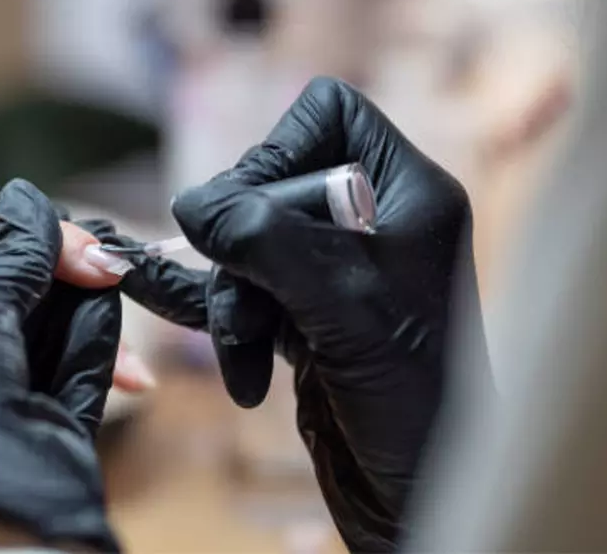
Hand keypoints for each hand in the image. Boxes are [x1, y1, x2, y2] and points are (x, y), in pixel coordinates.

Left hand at [0, 179, 119, 550]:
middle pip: (16, 247)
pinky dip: (51, 341)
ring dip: (76, 315)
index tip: (89, 263)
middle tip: (129, 302)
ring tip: (127, 366)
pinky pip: (9, 318)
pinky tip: (84, 375)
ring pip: (23, 284)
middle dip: (78, 268)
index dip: (37, 236)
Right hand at [118, 77, 492, 550]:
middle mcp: (371, 221)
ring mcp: (335, 270)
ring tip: (241, 355)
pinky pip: (243, 291)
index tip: (251, 210)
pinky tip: (195, 334)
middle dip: (241, 252)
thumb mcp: (338, 300)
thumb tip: (191, 203)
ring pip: (246, 246)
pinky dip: (221, 319)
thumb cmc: (410, 397)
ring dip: (230, 301)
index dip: (276, 149)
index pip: (327, 113)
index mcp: (407, 192)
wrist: (415, 492)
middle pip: (268, 186)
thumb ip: (262, 237)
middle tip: (245, 299)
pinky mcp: (306, 314)